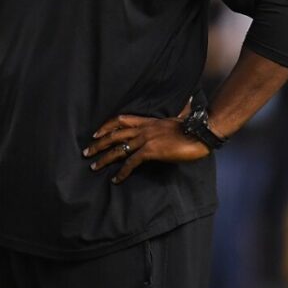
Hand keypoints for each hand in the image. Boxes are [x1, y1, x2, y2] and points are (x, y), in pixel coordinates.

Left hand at [83, 108, 208, 184]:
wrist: (201, 132)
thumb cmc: (194, 128)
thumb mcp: (178, 120)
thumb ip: (174, 116)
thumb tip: (182, 107)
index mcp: (149, 121)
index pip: (121, 120)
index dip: (106, 126)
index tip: (96, 133)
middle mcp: (143, 129)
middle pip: (114, 134)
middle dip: (98, 143)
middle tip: (86, 152)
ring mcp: (146, 139)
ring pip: (118, 149)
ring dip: (104, 158)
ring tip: (94, 166)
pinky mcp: (151, 151)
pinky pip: (131, 162)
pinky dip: (122, 172)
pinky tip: (116, 180)